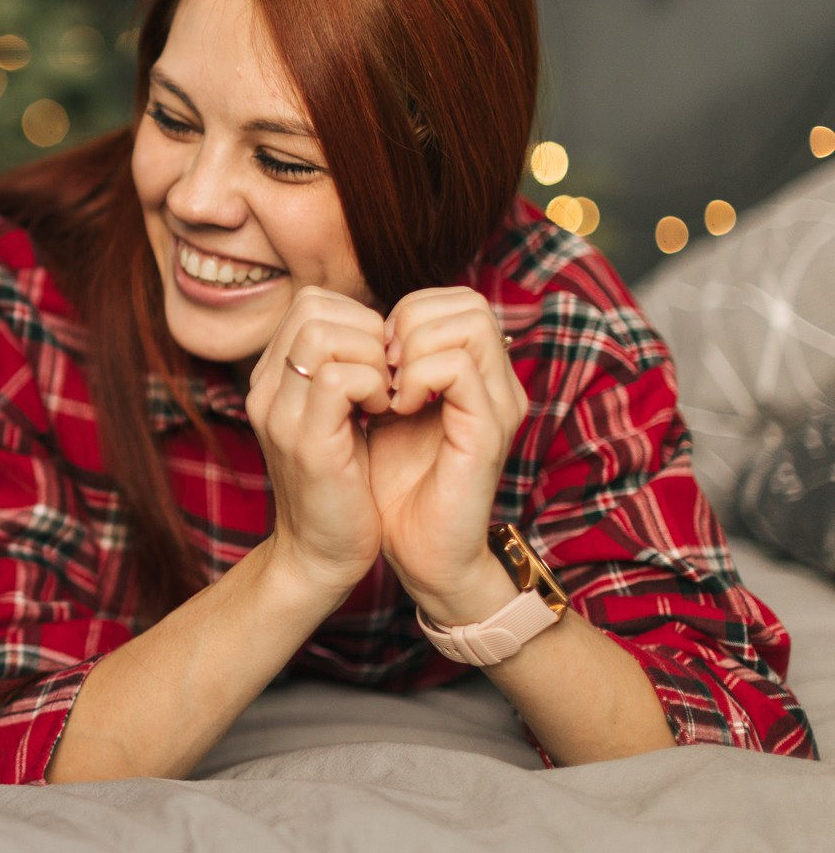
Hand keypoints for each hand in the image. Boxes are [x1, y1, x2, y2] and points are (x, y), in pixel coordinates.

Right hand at [244, 286, 393, 597]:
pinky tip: (385, 412)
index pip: (310, 305)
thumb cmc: (343, 488)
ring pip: (322, 332)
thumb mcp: (338, 418)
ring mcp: (278, 413)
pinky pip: (340, 377)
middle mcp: (264, 390)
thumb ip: (343, 372)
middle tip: (390, 375)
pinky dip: (375, 385)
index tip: (384, 363)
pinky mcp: (305, 441)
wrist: (321, 556)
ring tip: (387, 393)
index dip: (358, 319)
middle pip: (312, 307)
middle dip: (368, 330)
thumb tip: (382, 328)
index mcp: (271, 380)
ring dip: (371, 355)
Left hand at [369, 287, 529, 621]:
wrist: (415, 552)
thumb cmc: (389, 486)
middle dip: (409, 323)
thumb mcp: (376, 410)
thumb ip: (380, 366)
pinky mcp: (489, 431)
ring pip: (469, 323)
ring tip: (386, 390)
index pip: (452, 300)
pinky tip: (393, 409)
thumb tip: (354, 322)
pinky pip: (457, 367)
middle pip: (467, 301)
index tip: (372, 359)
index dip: (404, 313)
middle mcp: (495, 384)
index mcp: (472, 375)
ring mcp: (498, 405)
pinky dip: (415, 377)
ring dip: (413, 346)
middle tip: (379, 370)